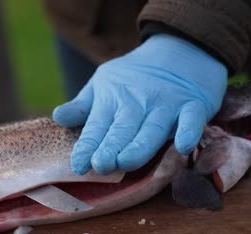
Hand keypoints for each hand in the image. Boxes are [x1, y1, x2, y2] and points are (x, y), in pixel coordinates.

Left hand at [53, 34, 227, 174]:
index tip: (78, 165)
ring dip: (140, 145)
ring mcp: (167, 103)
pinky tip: (182, 146)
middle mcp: (138, 102)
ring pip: (152, 128)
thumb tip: (57, 117)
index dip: (87, 146)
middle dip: (110, 147)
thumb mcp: (103, 84)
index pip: (97, 126)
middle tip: (100, 165)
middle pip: (123, 129)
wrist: (180, 50)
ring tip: (126, 162)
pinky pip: (192, 119)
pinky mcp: (193, 105)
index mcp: (112, 99)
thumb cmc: (135, 76)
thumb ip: (82, 106)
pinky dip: (189, 131)